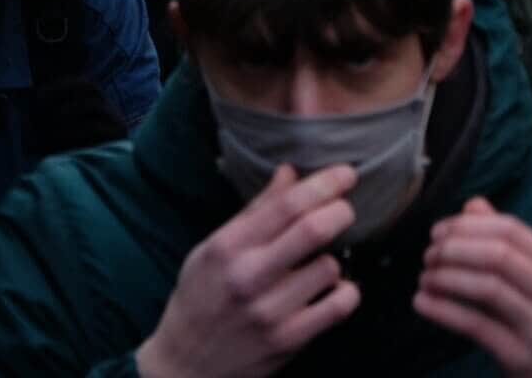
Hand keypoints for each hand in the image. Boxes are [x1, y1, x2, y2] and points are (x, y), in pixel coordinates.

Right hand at [135, 164, 361, 377]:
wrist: (186, 363)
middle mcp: (250, 277)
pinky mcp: (290, 340)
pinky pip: (339, 306)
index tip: (345, 174)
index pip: (286, 205)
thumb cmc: (200, 297)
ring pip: (329, 268)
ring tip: (318, 262)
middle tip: (345, 208)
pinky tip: (331, 288)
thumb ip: (255, 211)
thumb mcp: (214, 247)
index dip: (324, 184)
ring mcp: (272, 312)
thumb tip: (290, 173)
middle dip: (340, 211)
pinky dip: (345, 291)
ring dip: (333, 258)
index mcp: (229, 247)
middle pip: (313, 231)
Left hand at [413, 199, 531, 377]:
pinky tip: (422, 302)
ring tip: (425, 278)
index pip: (510, 230)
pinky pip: (476, 325)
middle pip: (498, 254)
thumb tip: (473, 206)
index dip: (467, 226)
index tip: (438, 231)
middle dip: (454, 249)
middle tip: (428, 255)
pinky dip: (443, 310)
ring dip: (446, 277)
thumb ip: (509, 244)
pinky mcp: (523, 359)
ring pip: (488, 287)